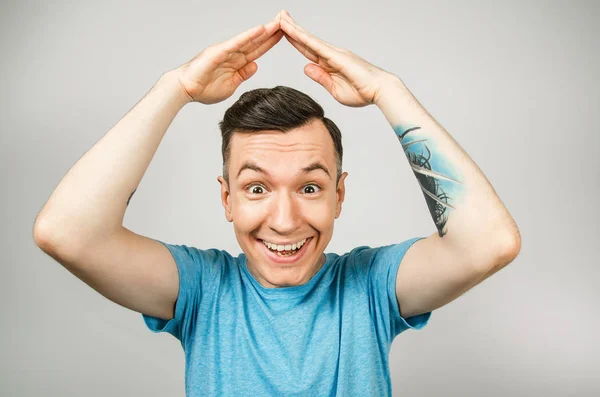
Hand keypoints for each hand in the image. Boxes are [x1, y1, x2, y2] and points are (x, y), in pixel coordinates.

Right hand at [175, 14, 282, 103]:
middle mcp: (233, 53)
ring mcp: (226, 51)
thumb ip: (243, 75)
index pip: (257, 50)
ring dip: (264, 31)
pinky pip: (237, 43)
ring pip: (249, 39)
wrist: (185, 90)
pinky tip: (260, 30)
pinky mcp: (219, 52)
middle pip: (256, 41)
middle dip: (271, 32)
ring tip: (278, 22)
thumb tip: (255, 65)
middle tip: (286, 21)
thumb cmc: (204, 89)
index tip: (284, 34)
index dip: (270, 42)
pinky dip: (249, 36)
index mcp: (236, 62)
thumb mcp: (231, 84)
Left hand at [279, 10, 396, 107]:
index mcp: (329, 63)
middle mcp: (330, 54)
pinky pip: (314, 44)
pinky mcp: (335, 55)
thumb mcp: (335, 89)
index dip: (294, 40)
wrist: (380, 90)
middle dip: (291, 28)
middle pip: (305, 40)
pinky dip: (301, 36)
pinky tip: (291, 30)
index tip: (283, 31)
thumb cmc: (362, 92)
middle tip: (278, 15)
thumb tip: (305, 67)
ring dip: (293, 28)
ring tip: (280, 17)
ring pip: (307, 38)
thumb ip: (321, 77)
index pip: (307, 50)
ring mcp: (332, 53)